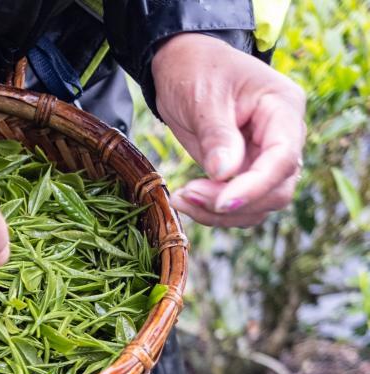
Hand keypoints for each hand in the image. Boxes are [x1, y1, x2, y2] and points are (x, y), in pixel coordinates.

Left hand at [151, 34, 305, 226]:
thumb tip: (224, 173)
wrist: (184, 67)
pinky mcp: (246, 173)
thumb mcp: (205, 98)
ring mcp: (266, 157)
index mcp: (283, 107)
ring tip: (181, 197)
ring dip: (221, 213)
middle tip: (188, 194)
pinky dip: (214, 211)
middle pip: (277, 190)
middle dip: (234, 203)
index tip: (220, 202)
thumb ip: (217, 136)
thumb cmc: (198, 70)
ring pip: (259, 206)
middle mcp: (284, 136)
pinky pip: (240, 205)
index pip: (283, 158)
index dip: (255, 186)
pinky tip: (187, 199)